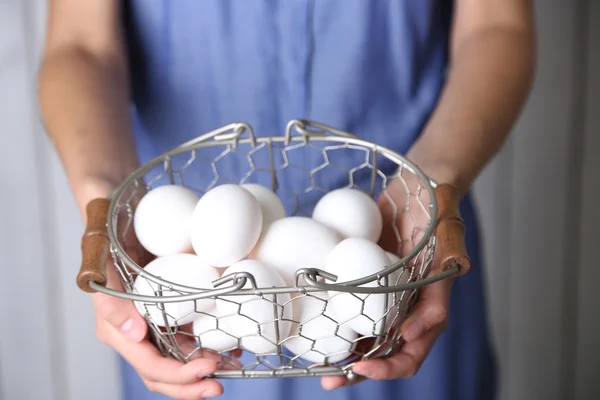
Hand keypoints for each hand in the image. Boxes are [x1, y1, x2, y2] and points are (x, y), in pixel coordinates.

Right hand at [79, 182, 225, 398]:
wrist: (115, 201)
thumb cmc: (106, 224)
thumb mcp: (100, 252)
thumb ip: (108, 295)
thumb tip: (131, 334)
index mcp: (115, 324)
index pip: (148, 364)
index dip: (178, 376)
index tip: (209, 369)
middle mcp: (134, 328)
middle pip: (162, 373)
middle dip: (191, 385)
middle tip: (222, 382)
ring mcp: (152, 319)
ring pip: (177, 359)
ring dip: (202, 370)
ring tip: (233, 366)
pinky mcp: (168, 306)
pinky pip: (186, 334)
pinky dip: (207, 344)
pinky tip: (229, 341)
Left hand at [321, 174, 453, 389]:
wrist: (414, 187)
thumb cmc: (437, 208)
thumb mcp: (448, 233)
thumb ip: (447, 264)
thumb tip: (433, 306)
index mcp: (428, 307)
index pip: (413, 351)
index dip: (390, 366)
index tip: (363, 366)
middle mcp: (404, 308)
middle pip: (383, 354)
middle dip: (357, 371)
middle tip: (329, 378)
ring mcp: (382, 297)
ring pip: (361, 337)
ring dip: (340, 355)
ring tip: (315, 365)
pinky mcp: (362, 281)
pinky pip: (347, 307)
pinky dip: (332, 322)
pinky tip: (312, 326)